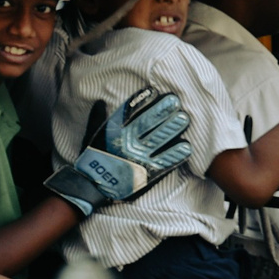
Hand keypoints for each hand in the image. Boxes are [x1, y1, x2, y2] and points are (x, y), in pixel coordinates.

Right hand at [47, 90, 194, 216]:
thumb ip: (97, 118)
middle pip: (147, 125)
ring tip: (184, 119)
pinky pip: (163, 163)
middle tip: (175, 101)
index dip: (141, 101)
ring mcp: (138, 158)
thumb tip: (101, 102)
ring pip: (157, 141)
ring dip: (171, 130)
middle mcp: (127, 144)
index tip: (154, 91)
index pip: (129, 114)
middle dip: (161, 112)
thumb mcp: (91, 136)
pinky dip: (175, 155)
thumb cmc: (91, 159)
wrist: (91, 187)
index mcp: (114, 133)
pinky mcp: (146, 173)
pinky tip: (186, 147)